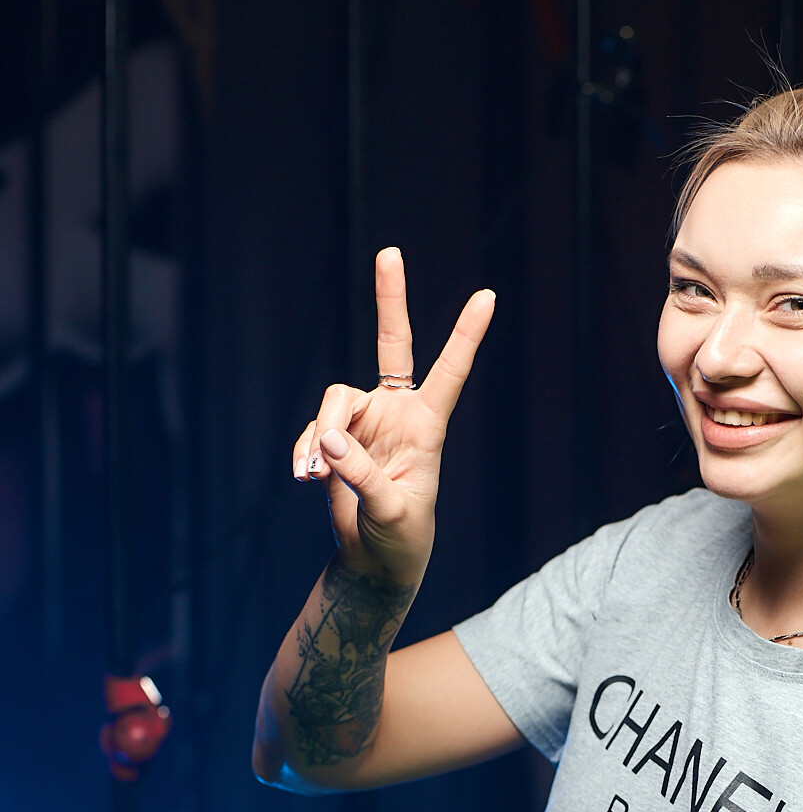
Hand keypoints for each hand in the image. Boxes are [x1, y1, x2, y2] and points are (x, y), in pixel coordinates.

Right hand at [293, 248, 494, 586]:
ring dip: (318, 435)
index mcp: (427, 426)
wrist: (375, 558)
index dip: (465, 335)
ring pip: (332, 401)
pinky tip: (304, 479)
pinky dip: (304, 454)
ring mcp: (363, 421)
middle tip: (390, 252)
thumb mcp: (387, 508)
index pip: (449, 372)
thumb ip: (359, 473)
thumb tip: (323, 440)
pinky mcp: (333, 437)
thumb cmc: (399, 536)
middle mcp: (396, 412)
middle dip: (390, 298)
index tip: (488, 296)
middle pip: (390, 343)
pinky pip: (311, 432)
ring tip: (314, 477)